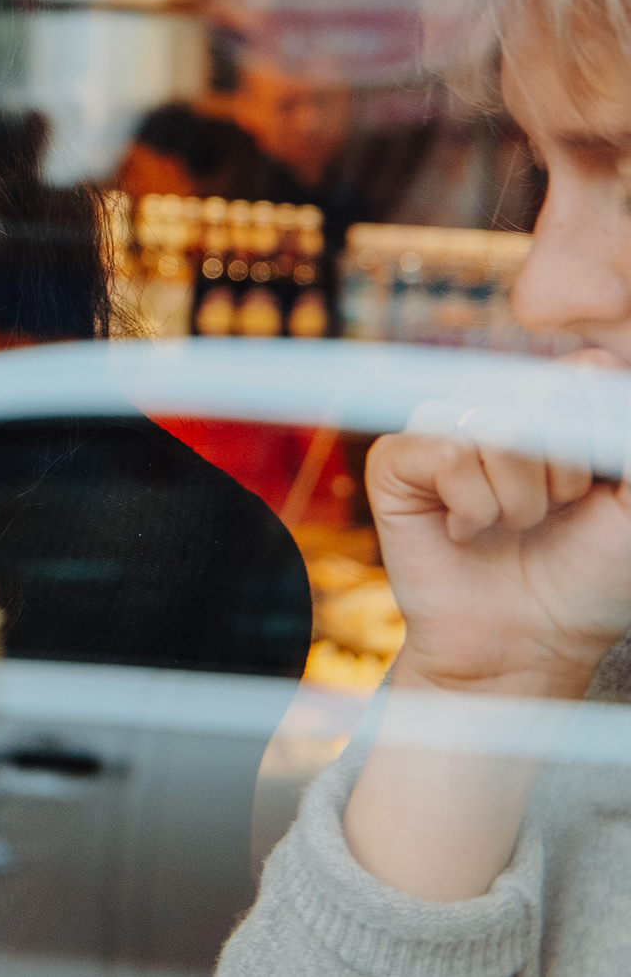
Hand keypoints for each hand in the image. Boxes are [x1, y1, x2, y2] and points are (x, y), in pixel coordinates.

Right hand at [370, 370, 630, 701]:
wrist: (528, 644)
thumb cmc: (590, 578)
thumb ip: (623, 433)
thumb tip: (597, 360)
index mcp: (555, 409)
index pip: (586, 373)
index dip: (597, 438)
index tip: (599, 490)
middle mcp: (497, 409)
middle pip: (545, 396)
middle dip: (566, 472)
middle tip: (553, 513)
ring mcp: (444, 430)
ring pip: (497, 429)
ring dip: (521, 499)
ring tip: (510, 526)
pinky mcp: (397, 460)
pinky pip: (448, 455)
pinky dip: (473, 508)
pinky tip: (464, 532)